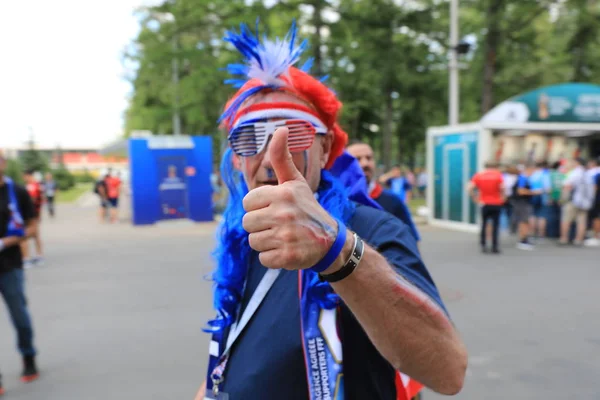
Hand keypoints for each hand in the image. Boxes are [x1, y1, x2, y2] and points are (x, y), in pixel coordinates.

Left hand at [242, 127, 346, 270]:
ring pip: (253, 242)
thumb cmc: (307, 208)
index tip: (274, 209)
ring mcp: (286, 236)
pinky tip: (286, 250)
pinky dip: (272, 257)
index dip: (258, 207)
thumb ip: (282, 157)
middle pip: (247, 223)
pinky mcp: (288, 256)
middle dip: (260, 226)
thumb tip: (280, 128)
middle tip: (279, 225)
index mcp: (283, 193)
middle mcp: (284, 214)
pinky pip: (263, 258)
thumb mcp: (295, 182)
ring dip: (266, 242)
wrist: (330, 241)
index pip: (247, 202)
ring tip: (283, 237)